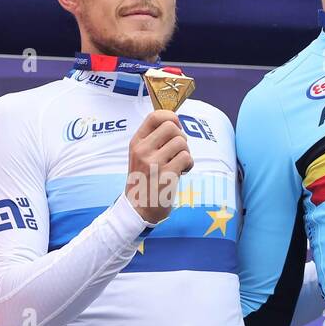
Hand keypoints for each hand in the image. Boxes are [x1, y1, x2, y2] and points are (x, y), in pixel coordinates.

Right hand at [124, 110, 193, 224]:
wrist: (137, 209)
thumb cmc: (144, 180)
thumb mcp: (140, 156)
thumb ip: (153, 139)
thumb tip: (176, 122)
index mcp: (136, 143)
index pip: (154, 117)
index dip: (171, 117)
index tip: (176, 127)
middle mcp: (142, 150)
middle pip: (172, 127)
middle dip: (181, 137)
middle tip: (177, 151)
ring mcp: (153, 163)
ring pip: (182, 142)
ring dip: (186, 153)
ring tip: (179, 164)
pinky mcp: (166, 175)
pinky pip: (187, 157)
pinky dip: (189, 164)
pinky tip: (181, 172)